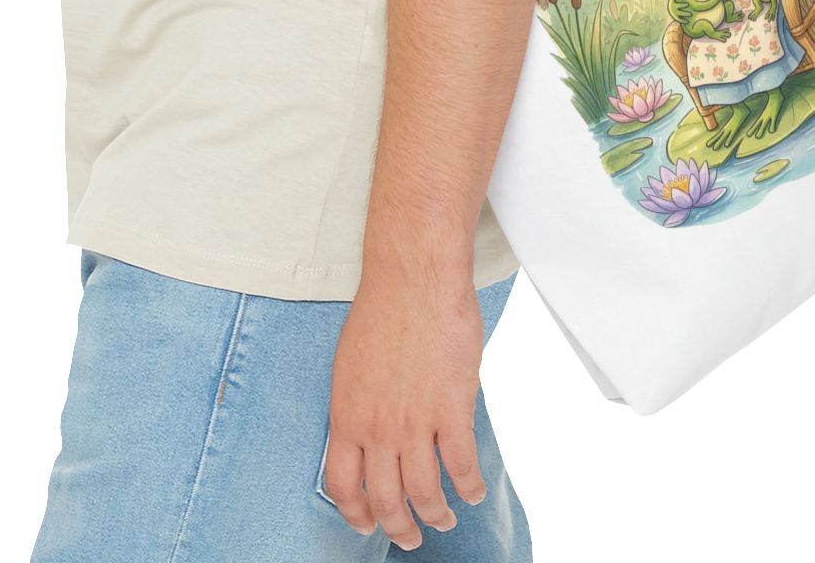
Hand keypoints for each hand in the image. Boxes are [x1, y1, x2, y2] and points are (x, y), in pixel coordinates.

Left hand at [322, 271, 488, 551]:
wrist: (414, 277)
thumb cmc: (382, 310)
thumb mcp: (350, 365)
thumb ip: (358, 406)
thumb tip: (368, 436)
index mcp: (346, 415)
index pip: (343, 487)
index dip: (356, 514)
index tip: (368, 523)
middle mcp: (377, 428)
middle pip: (386, 500)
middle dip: (399, 528)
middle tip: (410, 536)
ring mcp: (415, 423)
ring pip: (425, 494)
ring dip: (436, 515)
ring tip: (444, 519)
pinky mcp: (451, 410)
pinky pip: (462, 467)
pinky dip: (469, 487)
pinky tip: (472, 491)